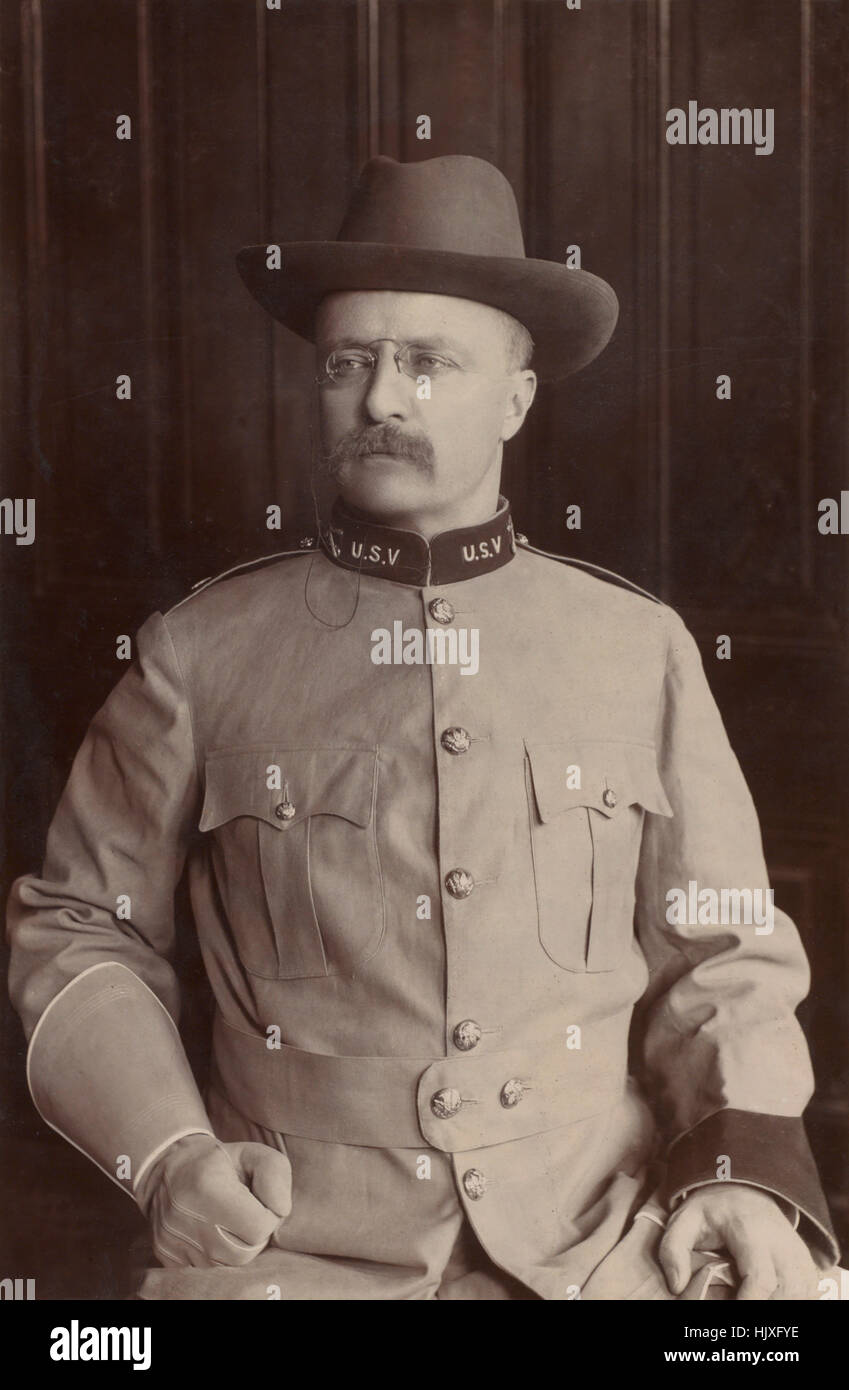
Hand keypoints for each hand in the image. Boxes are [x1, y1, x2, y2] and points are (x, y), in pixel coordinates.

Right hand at [135, 1133, 292, 1268]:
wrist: (168, 1172)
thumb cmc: (220, 1163)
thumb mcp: (252, 1154)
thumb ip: (275, 1174)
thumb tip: (281, 1210)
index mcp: (207, 1188)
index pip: (258, 1228)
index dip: (268, 1216)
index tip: (258, 1201)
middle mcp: (186, 1220)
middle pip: (244, 1253)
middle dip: (253, 1235)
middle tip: (246, 1213)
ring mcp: (174, 1243)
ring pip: (227, 1265)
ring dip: (236, 1246)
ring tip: (229, 1223)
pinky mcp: (168, 1260)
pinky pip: (208, 1270)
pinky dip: (217, 1256)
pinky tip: (213, 1234)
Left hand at [659, 1182, 819, 1299]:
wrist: (744, 1190)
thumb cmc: (713, 1210)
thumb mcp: (684, 1219)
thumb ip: (673, 1249)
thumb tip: (677, 1286)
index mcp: (750, 1231)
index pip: (760, 1278)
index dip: (750, 1303)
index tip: (733, 1311)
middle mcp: (781, 1243)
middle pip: (785, 1291)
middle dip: (764, 1307)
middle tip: (736, 1302)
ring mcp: (798, 1254)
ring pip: (800, 1294)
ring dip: (778, 1305)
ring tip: (749, 1298)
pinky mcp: (806, 1265)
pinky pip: (808, 1293)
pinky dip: (791, 1301)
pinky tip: (769, 1298)